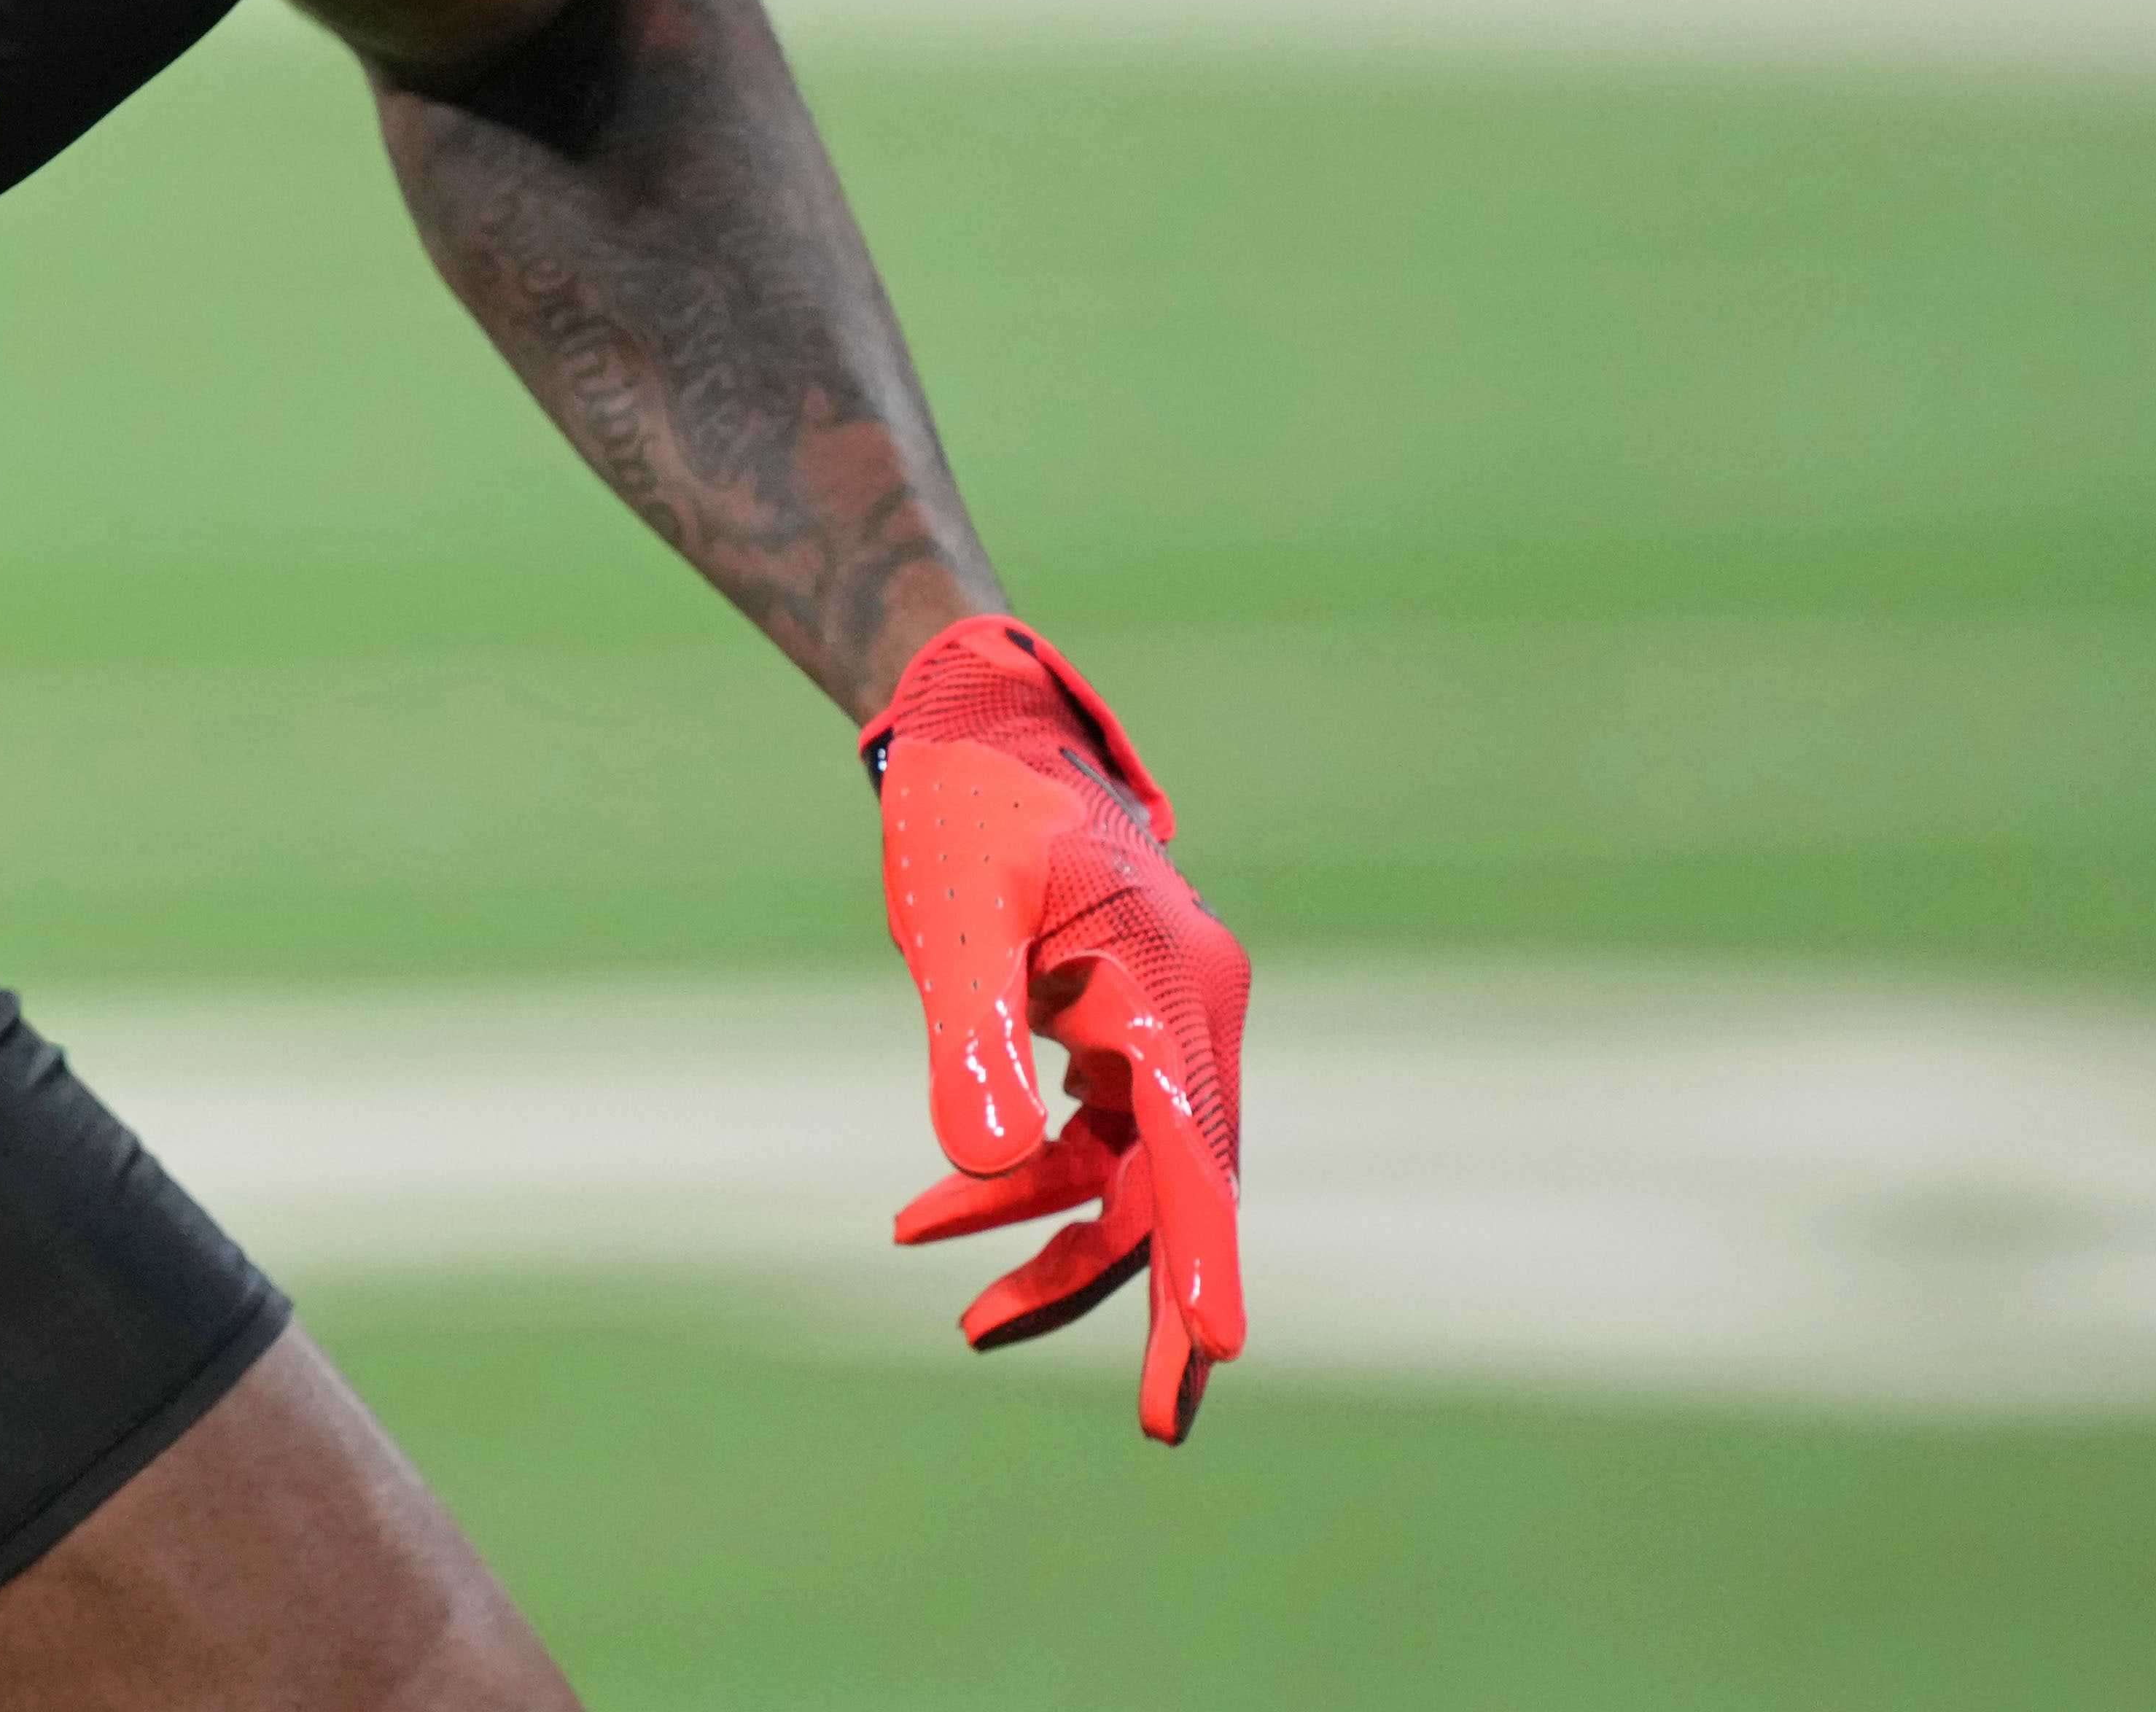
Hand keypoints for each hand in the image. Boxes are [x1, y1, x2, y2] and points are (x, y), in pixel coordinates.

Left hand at [865, 613, 1249, 1440]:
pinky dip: (1025, 1187)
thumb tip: (981, 1160)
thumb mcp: (954, 917)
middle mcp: (1190, 1016)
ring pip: (1130, 1177)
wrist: (968, 731)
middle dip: (1163, 1300)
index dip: (1207, 1251)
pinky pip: (1090, 1143)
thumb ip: (970, 1033)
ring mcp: (1158, 1030)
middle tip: (1164, 1425)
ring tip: (965, 1319)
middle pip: (1186, 1185)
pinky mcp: (1115, 1038)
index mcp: (1174, 987)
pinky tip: (935, 1214)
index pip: (1196, 1144)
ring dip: (1056, 1247)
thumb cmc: (964, 808)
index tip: (1221, 1345)